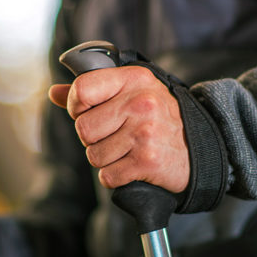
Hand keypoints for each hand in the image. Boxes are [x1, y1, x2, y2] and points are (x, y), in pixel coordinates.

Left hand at [49, 66, 189, 192]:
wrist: (202, 147)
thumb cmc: (161, 118)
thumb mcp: (134, 92)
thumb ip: (93, 91)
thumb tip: (54, 93)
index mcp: (134, 79)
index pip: (82, 90)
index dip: (76, 106)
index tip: (87, 112)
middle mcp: (140, 103)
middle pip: (83, 129)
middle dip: (94, 138)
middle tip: (117, 136)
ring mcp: (144, 133)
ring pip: (93, 155)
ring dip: (107, 160)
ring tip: (128, 151)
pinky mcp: (147, 161)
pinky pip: (108, 176)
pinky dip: (117, 177)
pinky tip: (133, 166)